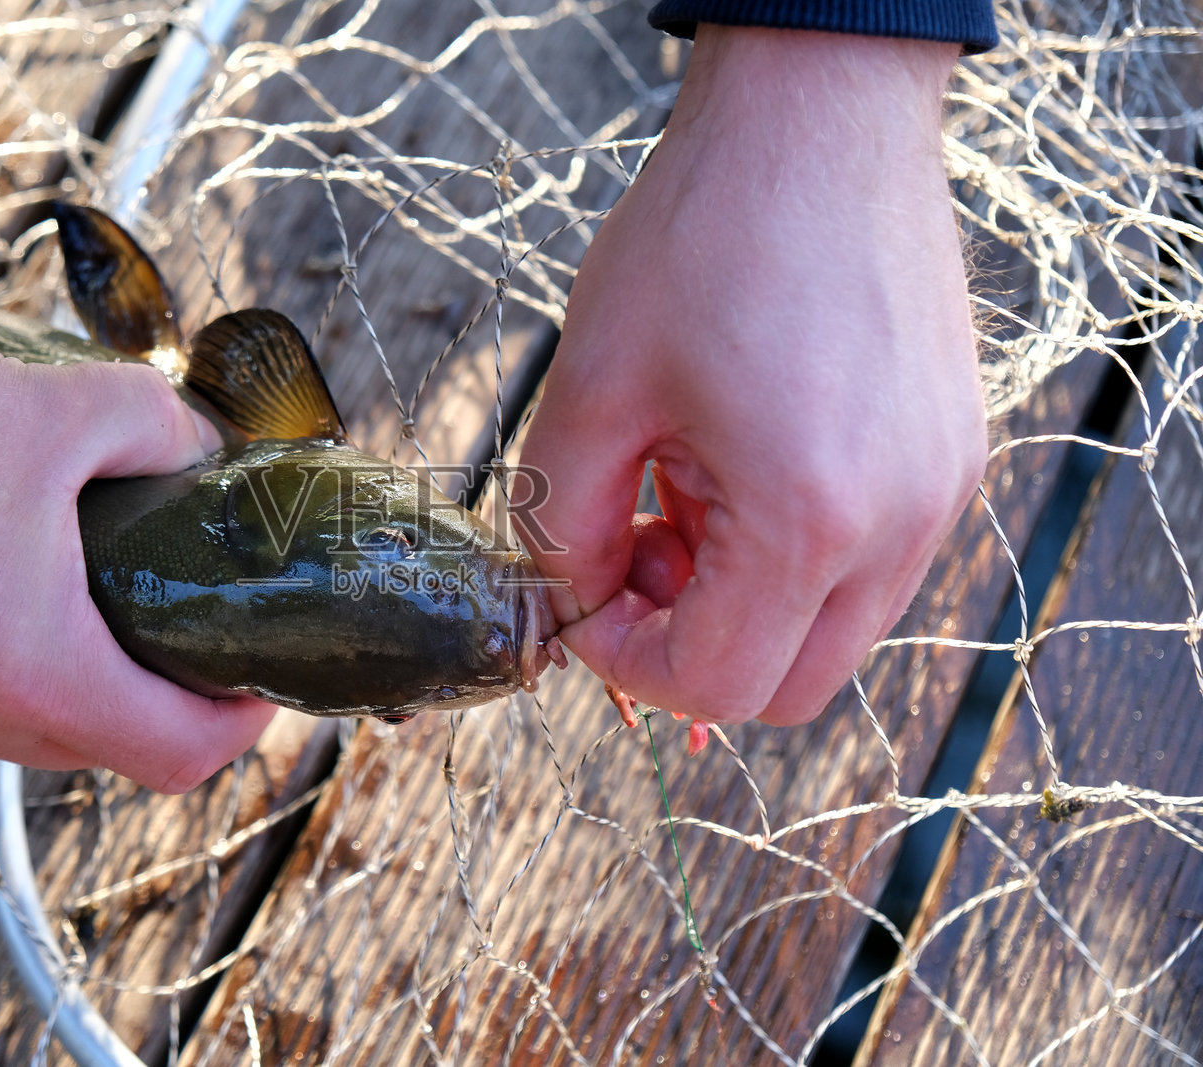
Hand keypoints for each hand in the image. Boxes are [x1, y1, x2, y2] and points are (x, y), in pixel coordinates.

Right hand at [0, 262, 275, 790]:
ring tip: (67, 578)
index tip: (255, 674)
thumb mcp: (63, 405)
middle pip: (94, 739)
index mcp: (33, 674)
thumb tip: (200, 452)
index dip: (238, 723)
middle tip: (174, 609)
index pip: (176, 755)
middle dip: (148, 685)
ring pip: (6, 719)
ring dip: (52, 666)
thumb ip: (160, 431)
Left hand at [518, 27, 986, 725]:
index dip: (626, 665)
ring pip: (831, 632)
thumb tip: (567, 608)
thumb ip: (561, 527)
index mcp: (809, 518)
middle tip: (631, 554)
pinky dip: (793, 557)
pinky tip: (740, 464)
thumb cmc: (702, 235)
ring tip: (684, 493)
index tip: (581, 599)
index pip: (716, 686)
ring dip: (740, 603)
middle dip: (689, 649)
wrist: (819, 119)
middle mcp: (902, 525)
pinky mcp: (952, 459)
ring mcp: (943, 493)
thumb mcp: (592, 386)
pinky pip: (869, 565)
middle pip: (786, 688)